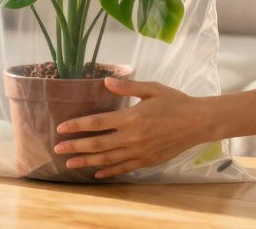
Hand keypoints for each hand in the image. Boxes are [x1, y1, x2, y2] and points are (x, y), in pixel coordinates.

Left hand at [54, 77, 214, 178]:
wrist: (197, 122)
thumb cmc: (174, 102)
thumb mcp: (151, 89)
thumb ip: (127, 86)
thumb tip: (105, 81)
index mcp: (131, 118)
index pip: (97, 123)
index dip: (77, 126)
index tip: (61, 128)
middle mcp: (132, 137)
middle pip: (98, 144)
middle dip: (75, 147)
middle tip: (57, 149)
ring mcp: (139, 152)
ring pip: (108, 160)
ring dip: (87, 162)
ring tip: (70, 164)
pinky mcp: (147, 161)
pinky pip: (124, 168)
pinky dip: (109, 172)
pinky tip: (97, 173)